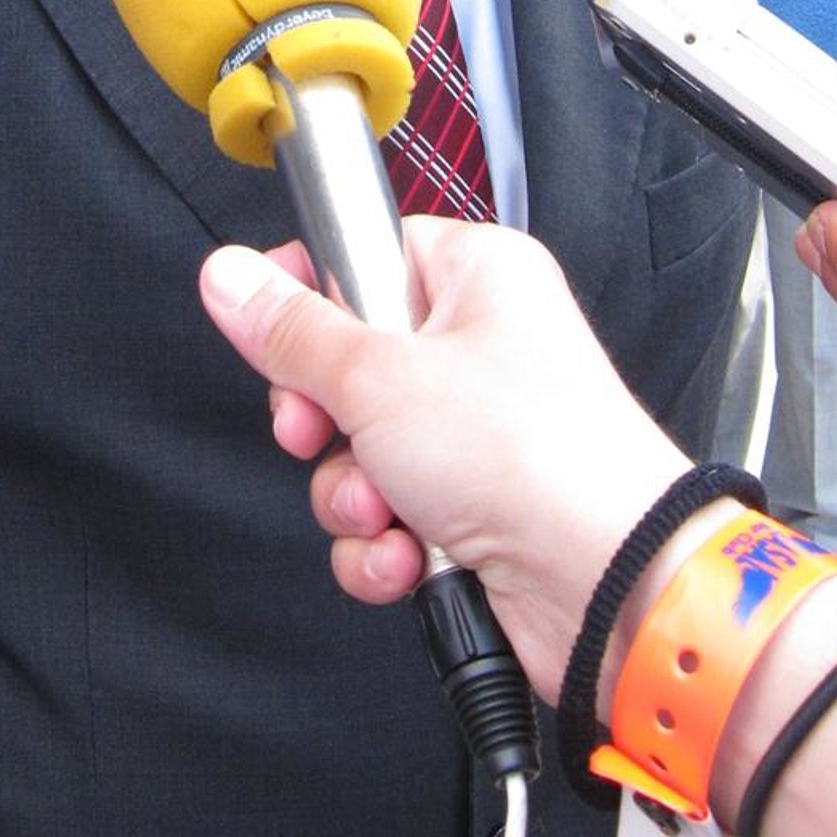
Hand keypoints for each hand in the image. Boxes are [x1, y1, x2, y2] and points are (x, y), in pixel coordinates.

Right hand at [199, 221, 684, 698]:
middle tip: (324, 432)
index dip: (310, 296)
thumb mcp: (379, 378)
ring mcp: (477, 434)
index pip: (367, 252)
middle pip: (348, 364)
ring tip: (386, 509)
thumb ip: (293, 333)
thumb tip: (228, 276)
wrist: (608, 584)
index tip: (273, 332)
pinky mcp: (472, 510)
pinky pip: (389, 516)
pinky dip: (385, 546)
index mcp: (477, 278)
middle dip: (323, 422)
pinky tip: (406, 558)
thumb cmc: (531, 456)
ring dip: (353, 494)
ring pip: (360, 451)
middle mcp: (480, 348)